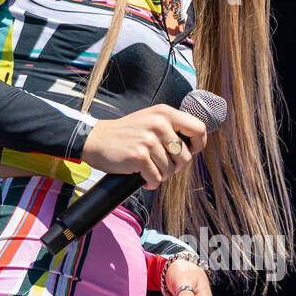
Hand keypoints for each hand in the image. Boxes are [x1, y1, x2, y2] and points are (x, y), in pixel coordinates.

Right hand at [79, 104, 206, 189]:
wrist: (96, 139)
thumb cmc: (126, 133)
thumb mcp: (151, 120)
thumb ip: (172, 127)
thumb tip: (196, 144)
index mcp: (165, 113)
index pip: (199, 128)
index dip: (198, 144)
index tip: (189, 151)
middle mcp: (159, 124)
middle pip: (186, 156)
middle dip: (176, 167)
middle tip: (162, 165)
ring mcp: (149, 140)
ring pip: (171, 170)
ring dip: (161, 175)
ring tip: (149, 169)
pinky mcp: (139, 156)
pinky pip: (156, 178)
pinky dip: (150, 182)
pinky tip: (142, 177)